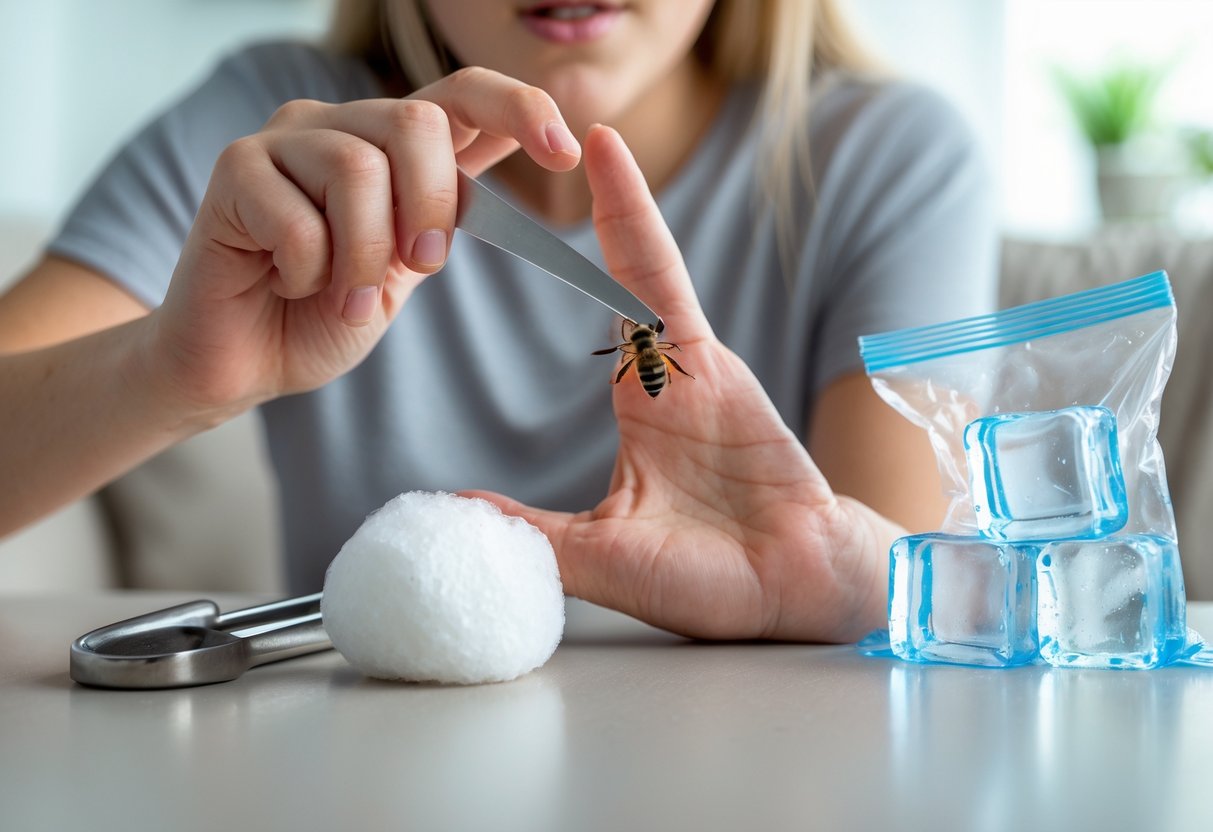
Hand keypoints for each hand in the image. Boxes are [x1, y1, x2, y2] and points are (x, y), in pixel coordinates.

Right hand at [150, 68, 582, 417]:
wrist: (245, 360)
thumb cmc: (324, 313)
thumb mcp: (403, 266)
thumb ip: (443, 217)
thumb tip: (514, 178)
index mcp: (395, 148)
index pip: (465, 94)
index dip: (520, 107)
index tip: (564, 153)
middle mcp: (343, 126)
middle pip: (418, 123)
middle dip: (431, 207)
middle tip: (418, 265)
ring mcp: (285, 140)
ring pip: (358, 169)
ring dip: (363, 256)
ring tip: (344, 298)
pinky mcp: (235, 169)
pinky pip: (297, 218)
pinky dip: (308, 272)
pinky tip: (288, 284)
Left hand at [474, 126, 898, 642]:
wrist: (793, 591)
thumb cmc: (709, 580)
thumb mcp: (598, 556)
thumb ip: (529, 528)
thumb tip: (454, 508)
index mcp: (642, 412)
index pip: (600, 326)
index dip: (569, 278)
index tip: (538, 244)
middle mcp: (664, 378)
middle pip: (620, 279)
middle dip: (594, 217)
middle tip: (556, 160)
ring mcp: (690, 367)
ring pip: (643, 268)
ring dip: (618, 203)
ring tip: (586, 138)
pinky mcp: (712, 364)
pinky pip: (665, 282)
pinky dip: (637, 223)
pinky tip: (611, 167)